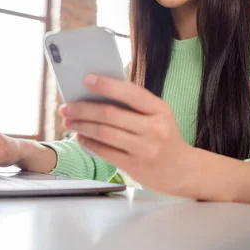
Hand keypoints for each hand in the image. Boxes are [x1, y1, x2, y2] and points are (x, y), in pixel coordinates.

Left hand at [60, 74, 196, 195]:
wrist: (182, 170)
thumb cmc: (163, 137)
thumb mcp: (157, 116)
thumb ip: (133, 105)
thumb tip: (96, 94)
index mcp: (159, 109)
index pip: (130, 92)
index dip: (106, 85)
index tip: (86, 79)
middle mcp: (154, 128)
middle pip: (110, 114)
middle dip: (83, 109)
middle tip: (66, 107)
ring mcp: (145, 149)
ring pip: (104, 133)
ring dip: (81, 126)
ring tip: (69, 121)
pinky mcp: (136, 166)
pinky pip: (105, 151)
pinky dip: (88, 143)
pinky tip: (80, 137)